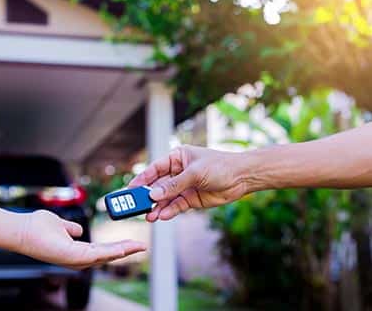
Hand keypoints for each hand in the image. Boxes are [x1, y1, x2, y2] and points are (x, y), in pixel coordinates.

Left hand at [19, 210, 145, 269]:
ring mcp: (76, 260)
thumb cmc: (36, 227)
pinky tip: (124, 247)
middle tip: (142, 246)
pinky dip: (113, 250)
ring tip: (138, 246)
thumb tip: (77, 230)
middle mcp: (77, 259)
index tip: (132, 243)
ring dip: (123, 250)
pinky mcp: (73, 257)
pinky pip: (98, 254)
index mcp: (76, 252)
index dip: (118, 248)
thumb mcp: (60, 225)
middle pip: (107, 256)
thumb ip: (70, 228)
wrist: (22, 230)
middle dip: (126, 251)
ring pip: (106, 256)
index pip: (102, 251)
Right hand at [129, 145, 248, 221]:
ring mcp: (184, 186)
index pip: (155, 169)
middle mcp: (178, 172)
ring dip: (157, 207)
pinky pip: (176, 206)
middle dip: (148, 197)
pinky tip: (162, 216)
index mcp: (177, 157)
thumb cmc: (221, 166)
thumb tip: (154, 194)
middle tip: (136, 207)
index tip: (130, 189)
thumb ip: (174, 185)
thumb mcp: (194, 173)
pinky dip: (169, 211)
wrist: (243, 178)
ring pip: (166, 198)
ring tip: (149, 216)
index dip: (142, 179)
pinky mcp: (191, 199)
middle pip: (158, 186)